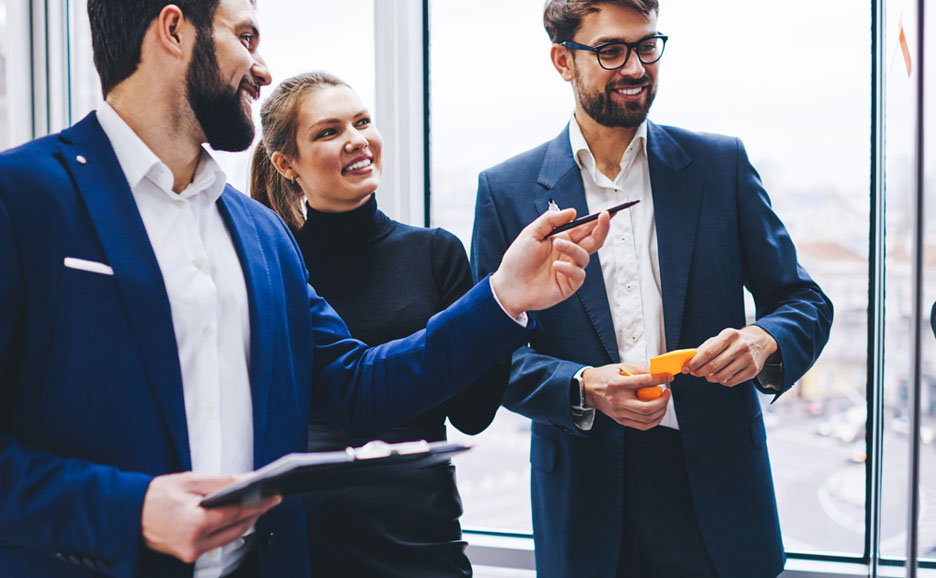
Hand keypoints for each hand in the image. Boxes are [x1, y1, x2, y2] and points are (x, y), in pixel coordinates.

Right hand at [141, 472, 280, 563]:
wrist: (128, 513)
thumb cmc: (155, 496)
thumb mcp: (190, 481)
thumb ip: (223, 483)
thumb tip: (248, 480)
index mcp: (194, 524)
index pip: (236, 512)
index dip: (259, 502)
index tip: (273, 494)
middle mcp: (194, 544)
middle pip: (237, 528)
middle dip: (256, 512)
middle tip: (270, 497)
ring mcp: (191, 553)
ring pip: (230, 537)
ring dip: (245, 521)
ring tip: (258, 504)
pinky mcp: (189, 555)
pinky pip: (218, 541)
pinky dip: (229, 528)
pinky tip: (237, 515)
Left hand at [490, 208, 609, 316]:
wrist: (508, 286)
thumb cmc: (517, 260)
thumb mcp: (530, 234)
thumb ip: (550, 221)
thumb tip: (573, 212)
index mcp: (561, 239)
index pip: (584, 228)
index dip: (596, 221)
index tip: (606, 212)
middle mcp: (568, 254)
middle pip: (593, 241)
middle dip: (601, 229)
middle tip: (604, 218)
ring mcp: (569, 270)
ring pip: (584, 256)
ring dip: (573, 248)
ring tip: (557, 243)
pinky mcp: (568, 286)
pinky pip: (578, 275)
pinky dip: (569, 269)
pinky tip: (556, 266)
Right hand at [582, 363, 671, 429]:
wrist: (588, 389)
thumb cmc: (605, 376)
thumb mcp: (621, 367)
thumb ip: (641, 370)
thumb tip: (659, 372)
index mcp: (618, 384)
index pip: (644, 382)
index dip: (660, 379)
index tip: (669, 377)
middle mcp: (618, 400)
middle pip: (647, 407)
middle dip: (663, 401)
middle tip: (667, 393)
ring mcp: (619, 413)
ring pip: (646, 419)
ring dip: (661, 411)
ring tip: (663, 402)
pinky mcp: (620, 420)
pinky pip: (642, 426)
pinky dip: (653, 420)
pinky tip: (657, 412)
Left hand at [683, 325, 777, 386]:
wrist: (759, 342)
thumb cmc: (733, 341)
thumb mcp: (720, 338)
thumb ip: (704, 348)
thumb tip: (688, 361)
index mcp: (729, 336)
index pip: (708, 352)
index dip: (694, 362)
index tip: (685, 368)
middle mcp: (740, 346)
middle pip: (713, 366)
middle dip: (700, 372)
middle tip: (694, 373)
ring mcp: (748, 359)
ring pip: (721, 376)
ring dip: (710, 378)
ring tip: (708, 375)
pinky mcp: (753, 371)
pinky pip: (731, 382)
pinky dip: (722, 381)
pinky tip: (721, 376)